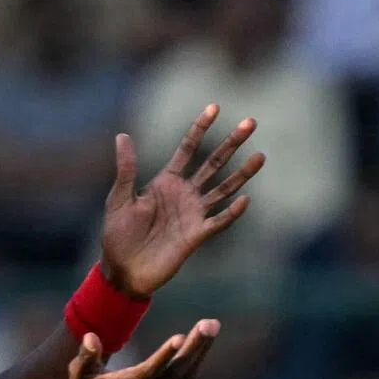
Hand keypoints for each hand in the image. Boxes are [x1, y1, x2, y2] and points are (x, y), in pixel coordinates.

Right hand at [55, 320, 217, 378]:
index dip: (165, 355)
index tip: (181, 337)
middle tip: (210, 323)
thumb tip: (90, 336)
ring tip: (211, 326)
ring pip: (184, 377)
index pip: (149, 372)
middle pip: (175, 372)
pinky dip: (195, 365)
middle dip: (195, 347)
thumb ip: (86, 356)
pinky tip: (202, 346)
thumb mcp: (77, 374)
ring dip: (200, 352)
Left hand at [99, 104, 265, 297]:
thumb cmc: (117, 236)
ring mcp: (193, 214)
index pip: (187, 149)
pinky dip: (232, 212)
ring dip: (242, 174)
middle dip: (231, 143)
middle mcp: (184, 194)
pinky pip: (219, 222)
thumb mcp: (119, 199)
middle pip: (213, 163)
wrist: (123, 271)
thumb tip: (122, 135)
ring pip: (223, 189)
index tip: (214, 107)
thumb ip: (126, 170)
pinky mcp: (196, 236)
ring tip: (261, 156)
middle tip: (251, 122)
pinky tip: (245, 199)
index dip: (200, 128)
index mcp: (165, 182)